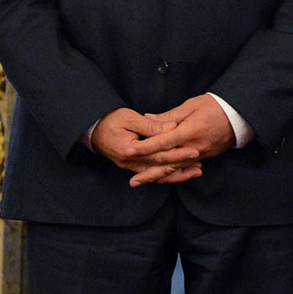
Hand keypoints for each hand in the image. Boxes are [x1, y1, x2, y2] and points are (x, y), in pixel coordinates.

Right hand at [88, 108, 204, 185]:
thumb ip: (151, 125)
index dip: (177, 154)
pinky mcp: (133, 166)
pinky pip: (152, 174)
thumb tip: (171, 127)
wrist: (92, 129)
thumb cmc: (110, 120)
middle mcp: (130, 163)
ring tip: (195, 172)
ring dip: (177, 174)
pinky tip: (179, 173)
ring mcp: (131, 167)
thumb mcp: (130, 118)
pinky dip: (166, 174)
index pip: (158, 155)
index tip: (194, 151)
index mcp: (130, 151)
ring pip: (157, 175)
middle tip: (200, 164)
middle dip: (181, 167)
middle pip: (160, 168)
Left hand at [124, 95, 238, 187]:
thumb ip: (169, 115)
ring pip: (175, 169)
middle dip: (148, 173)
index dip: (144, 147)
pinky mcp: (204, 158)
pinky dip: (172, 174)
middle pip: (167, 163)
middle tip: (132, 182)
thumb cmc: (215, 106)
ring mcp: (200, 154)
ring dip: (157, 177)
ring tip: (141, 182)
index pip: (162, 142)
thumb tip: (148, 118)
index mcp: (189, 131)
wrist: (240, 116)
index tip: (129, 150)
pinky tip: (161, 179)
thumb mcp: (191, 105)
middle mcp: (193, 147)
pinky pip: (184, 168)